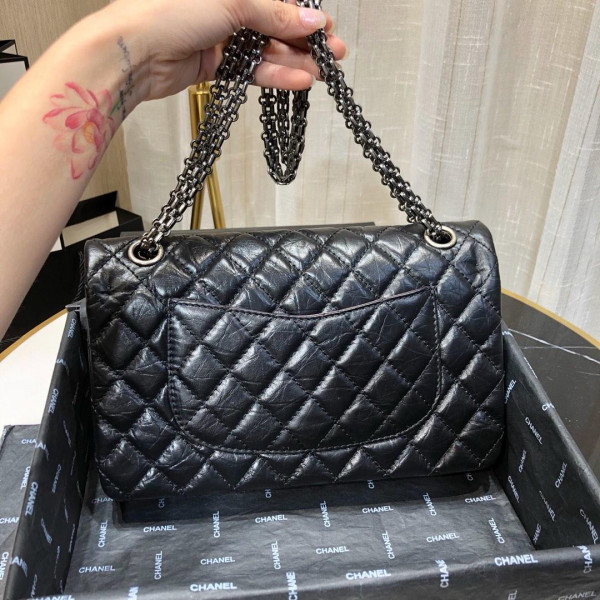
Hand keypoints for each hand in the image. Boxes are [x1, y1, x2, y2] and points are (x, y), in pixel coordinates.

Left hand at [93, 0, 346, 101]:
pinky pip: (250, 69)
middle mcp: (226, 5)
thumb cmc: (173, 10)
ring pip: (265, 49)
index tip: (326, 29)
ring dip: (294, 61)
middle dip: (304, 40)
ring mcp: (220, 35)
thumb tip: (314, 21)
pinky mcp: (214, 64)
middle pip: (273, 23)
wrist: (133, 52)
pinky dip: (273, 75)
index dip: (302, 13)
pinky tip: (298, 81)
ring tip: (322, 74)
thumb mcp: (232, 2)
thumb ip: (275, 15)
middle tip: (334, 55)